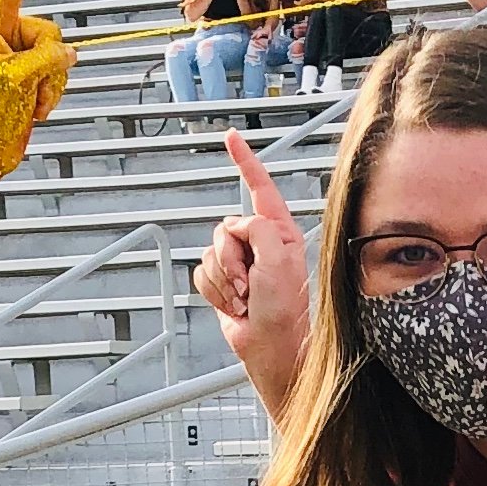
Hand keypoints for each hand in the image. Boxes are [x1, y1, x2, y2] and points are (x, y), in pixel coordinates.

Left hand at [0, 0, 71, 180]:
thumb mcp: (10, 81)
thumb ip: (46, 62)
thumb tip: (70, 55)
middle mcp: (1, 32)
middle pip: (48, 30)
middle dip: (49, 63)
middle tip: (31, 92)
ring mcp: (11, 57)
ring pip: (56, 58)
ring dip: (49, 87)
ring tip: (28, 108)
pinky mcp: (19, 81)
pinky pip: (52, 79)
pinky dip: (47, 97)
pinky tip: (30, 113)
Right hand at [193, 131, 311, 410]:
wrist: (272, 348)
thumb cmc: (285, 310)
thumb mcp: (278, 258)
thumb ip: (257, 228)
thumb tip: (236, 227)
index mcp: (279, 231)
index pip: (259, 187)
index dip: (245, 161)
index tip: (231, 137)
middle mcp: (259, 243)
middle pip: (224, 228)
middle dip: (231, 258)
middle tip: (249, 283)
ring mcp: (240, 263)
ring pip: (210, 252)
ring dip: (224, 280)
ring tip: (245, 298)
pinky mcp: (223, 282)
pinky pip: (201, 274)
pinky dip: (214, 291)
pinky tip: (233, 305)